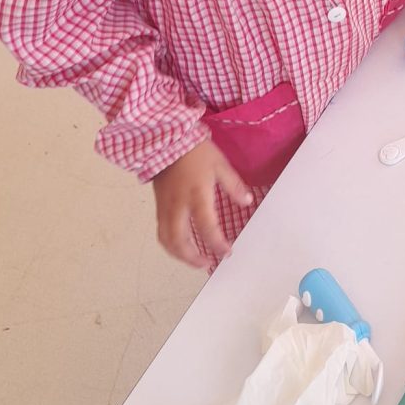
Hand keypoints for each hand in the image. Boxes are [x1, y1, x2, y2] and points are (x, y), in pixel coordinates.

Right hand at [152, 137, 253, 267]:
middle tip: (208, 263)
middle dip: (193, 258)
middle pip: (180, 242)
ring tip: (194, 260)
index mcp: (197, 196)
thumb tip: (246, 201)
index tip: (227, 252)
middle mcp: (178, 206)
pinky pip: (161, 232)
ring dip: (179, 255)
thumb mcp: (220, 164)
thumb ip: (233, 185)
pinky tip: (181, 246)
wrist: (166, 141)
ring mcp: (165, 208)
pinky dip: (170, 245)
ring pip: (166, 241)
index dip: (218, 244)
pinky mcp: (158, 206)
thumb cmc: (196, 152)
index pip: (207, 228)